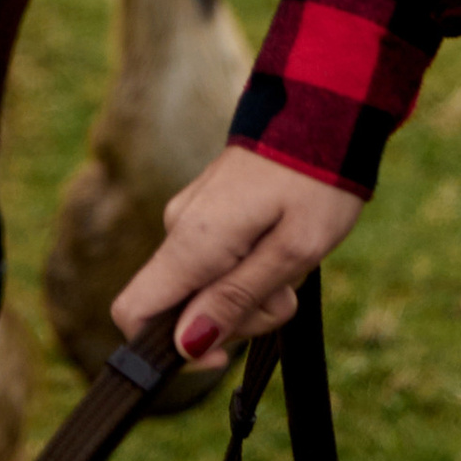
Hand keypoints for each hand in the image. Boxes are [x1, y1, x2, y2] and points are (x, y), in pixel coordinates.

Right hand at [110, 143, 364, 373]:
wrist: (327, 106)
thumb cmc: (318, 179)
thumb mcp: (292, 251)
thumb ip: (236, 298)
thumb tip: (186, 345)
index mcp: (192, 240)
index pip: (133, 312)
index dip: (165, 350)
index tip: (222, 353)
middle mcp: (179, 226)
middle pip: (182, 308)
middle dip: (236, 317)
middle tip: (287, 291)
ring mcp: (192, 215)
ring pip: (206, 286)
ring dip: (252, 291)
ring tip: (295, 258)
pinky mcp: (210, 208)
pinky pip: (217, 259)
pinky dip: (252, 266)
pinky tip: (285, 242)